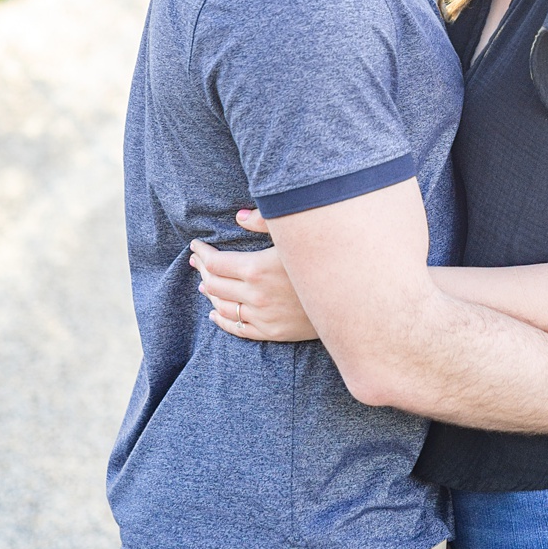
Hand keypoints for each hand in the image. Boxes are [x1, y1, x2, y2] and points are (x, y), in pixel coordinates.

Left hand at [191, 208, 318, 342]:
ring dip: (210, 293)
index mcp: (257, 269)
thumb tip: (239, 216)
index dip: (202, 253)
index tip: (196, 245)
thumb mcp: (294, 236)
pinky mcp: (273, 332)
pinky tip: (215, 314)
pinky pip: (239, 329)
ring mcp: (263, 317)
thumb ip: (265, 221)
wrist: (351, 301)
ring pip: (223, 306)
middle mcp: (256, 296)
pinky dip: (222, 321)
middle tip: (197, 261)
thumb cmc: (323, 261)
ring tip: (204, 283)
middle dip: (203, 269)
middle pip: (215, 283)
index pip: (215, 262)